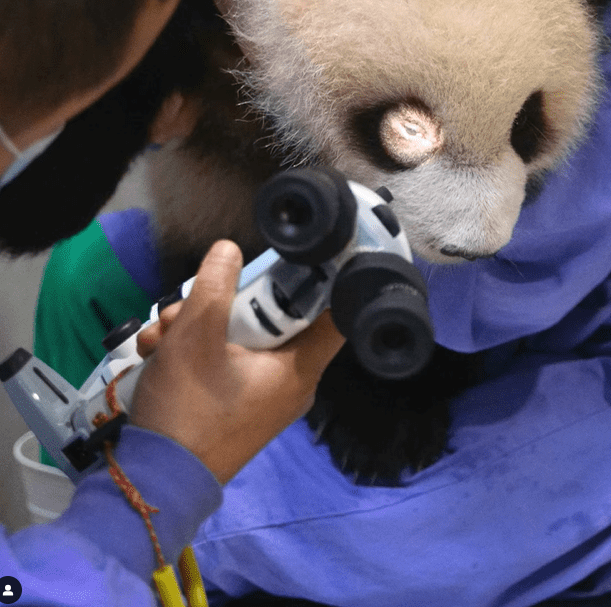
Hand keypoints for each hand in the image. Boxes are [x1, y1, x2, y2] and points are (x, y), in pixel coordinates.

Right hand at [131, 239, 344, 484]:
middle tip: (185, 306)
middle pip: (270, 320)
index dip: (322, 280)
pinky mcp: (233, 406)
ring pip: (237, 338)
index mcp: (299, 368)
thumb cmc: (188, 405)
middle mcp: (289, 383)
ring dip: (195, 326)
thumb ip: (216, 284)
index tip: (299, 256)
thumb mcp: (197, 334)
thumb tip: (230, 249)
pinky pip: (223, 363)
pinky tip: (156, 353)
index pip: (335, 315)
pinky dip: (192, 352)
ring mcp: (260, 397)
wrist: (153, 481)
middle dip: (223, 303)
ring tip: (159, 336)